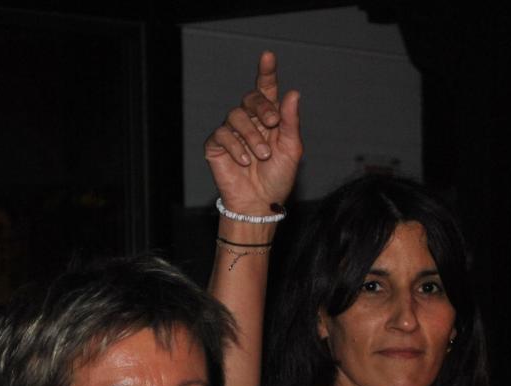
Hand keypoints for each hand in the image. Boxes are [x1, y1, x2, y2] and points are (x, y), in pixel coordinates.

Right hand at [204, 50, 302, 214]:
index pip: (266, 90)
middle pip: (250, 98)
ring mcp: (232, 132)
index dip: (266, 72)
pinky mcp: (217, 145)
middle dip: (263, 107)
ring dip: (252, 136)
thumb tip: (293, 93)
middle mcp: (250, 121)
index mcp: (269, 119)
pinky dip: (237, 148)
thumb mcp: (291, 150)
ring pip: (236, 116)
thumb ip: (290, 122)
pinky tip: (246, 162)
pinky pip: (223, 135)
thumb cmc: (277, 178)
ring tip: (262, 156)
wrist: (260, 204)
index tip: (268, 56)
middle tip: (273, 124)